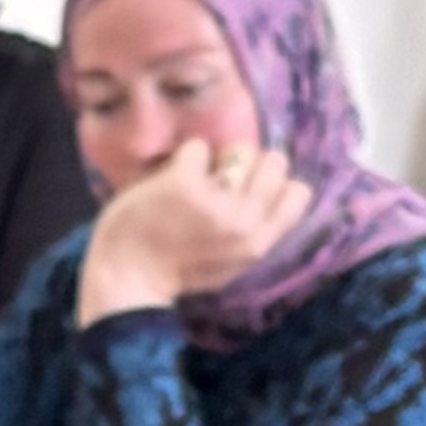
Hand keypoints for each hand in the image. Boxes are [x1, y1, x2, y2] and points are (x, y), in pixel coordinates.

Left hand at [77, 136, 309, 323]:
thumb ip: (251, 233)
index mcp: (260, 244)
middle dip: (251, 163)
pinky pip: (198, 148)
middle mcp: (245, 223)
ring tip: (199, 176)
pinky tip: (172, 178)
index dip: (275, 182)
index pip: (299, 193)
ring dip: (220, 157)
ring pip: (243, 149)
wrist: (127, 278)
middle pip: (275, 163)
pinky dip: (186, 156)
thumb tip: (270, 191)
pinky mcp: (185, 184)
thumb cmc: (175, 270)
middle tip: (223, 177)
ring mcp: (216, 202)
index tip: (251, 188)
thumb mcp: (229, 262)